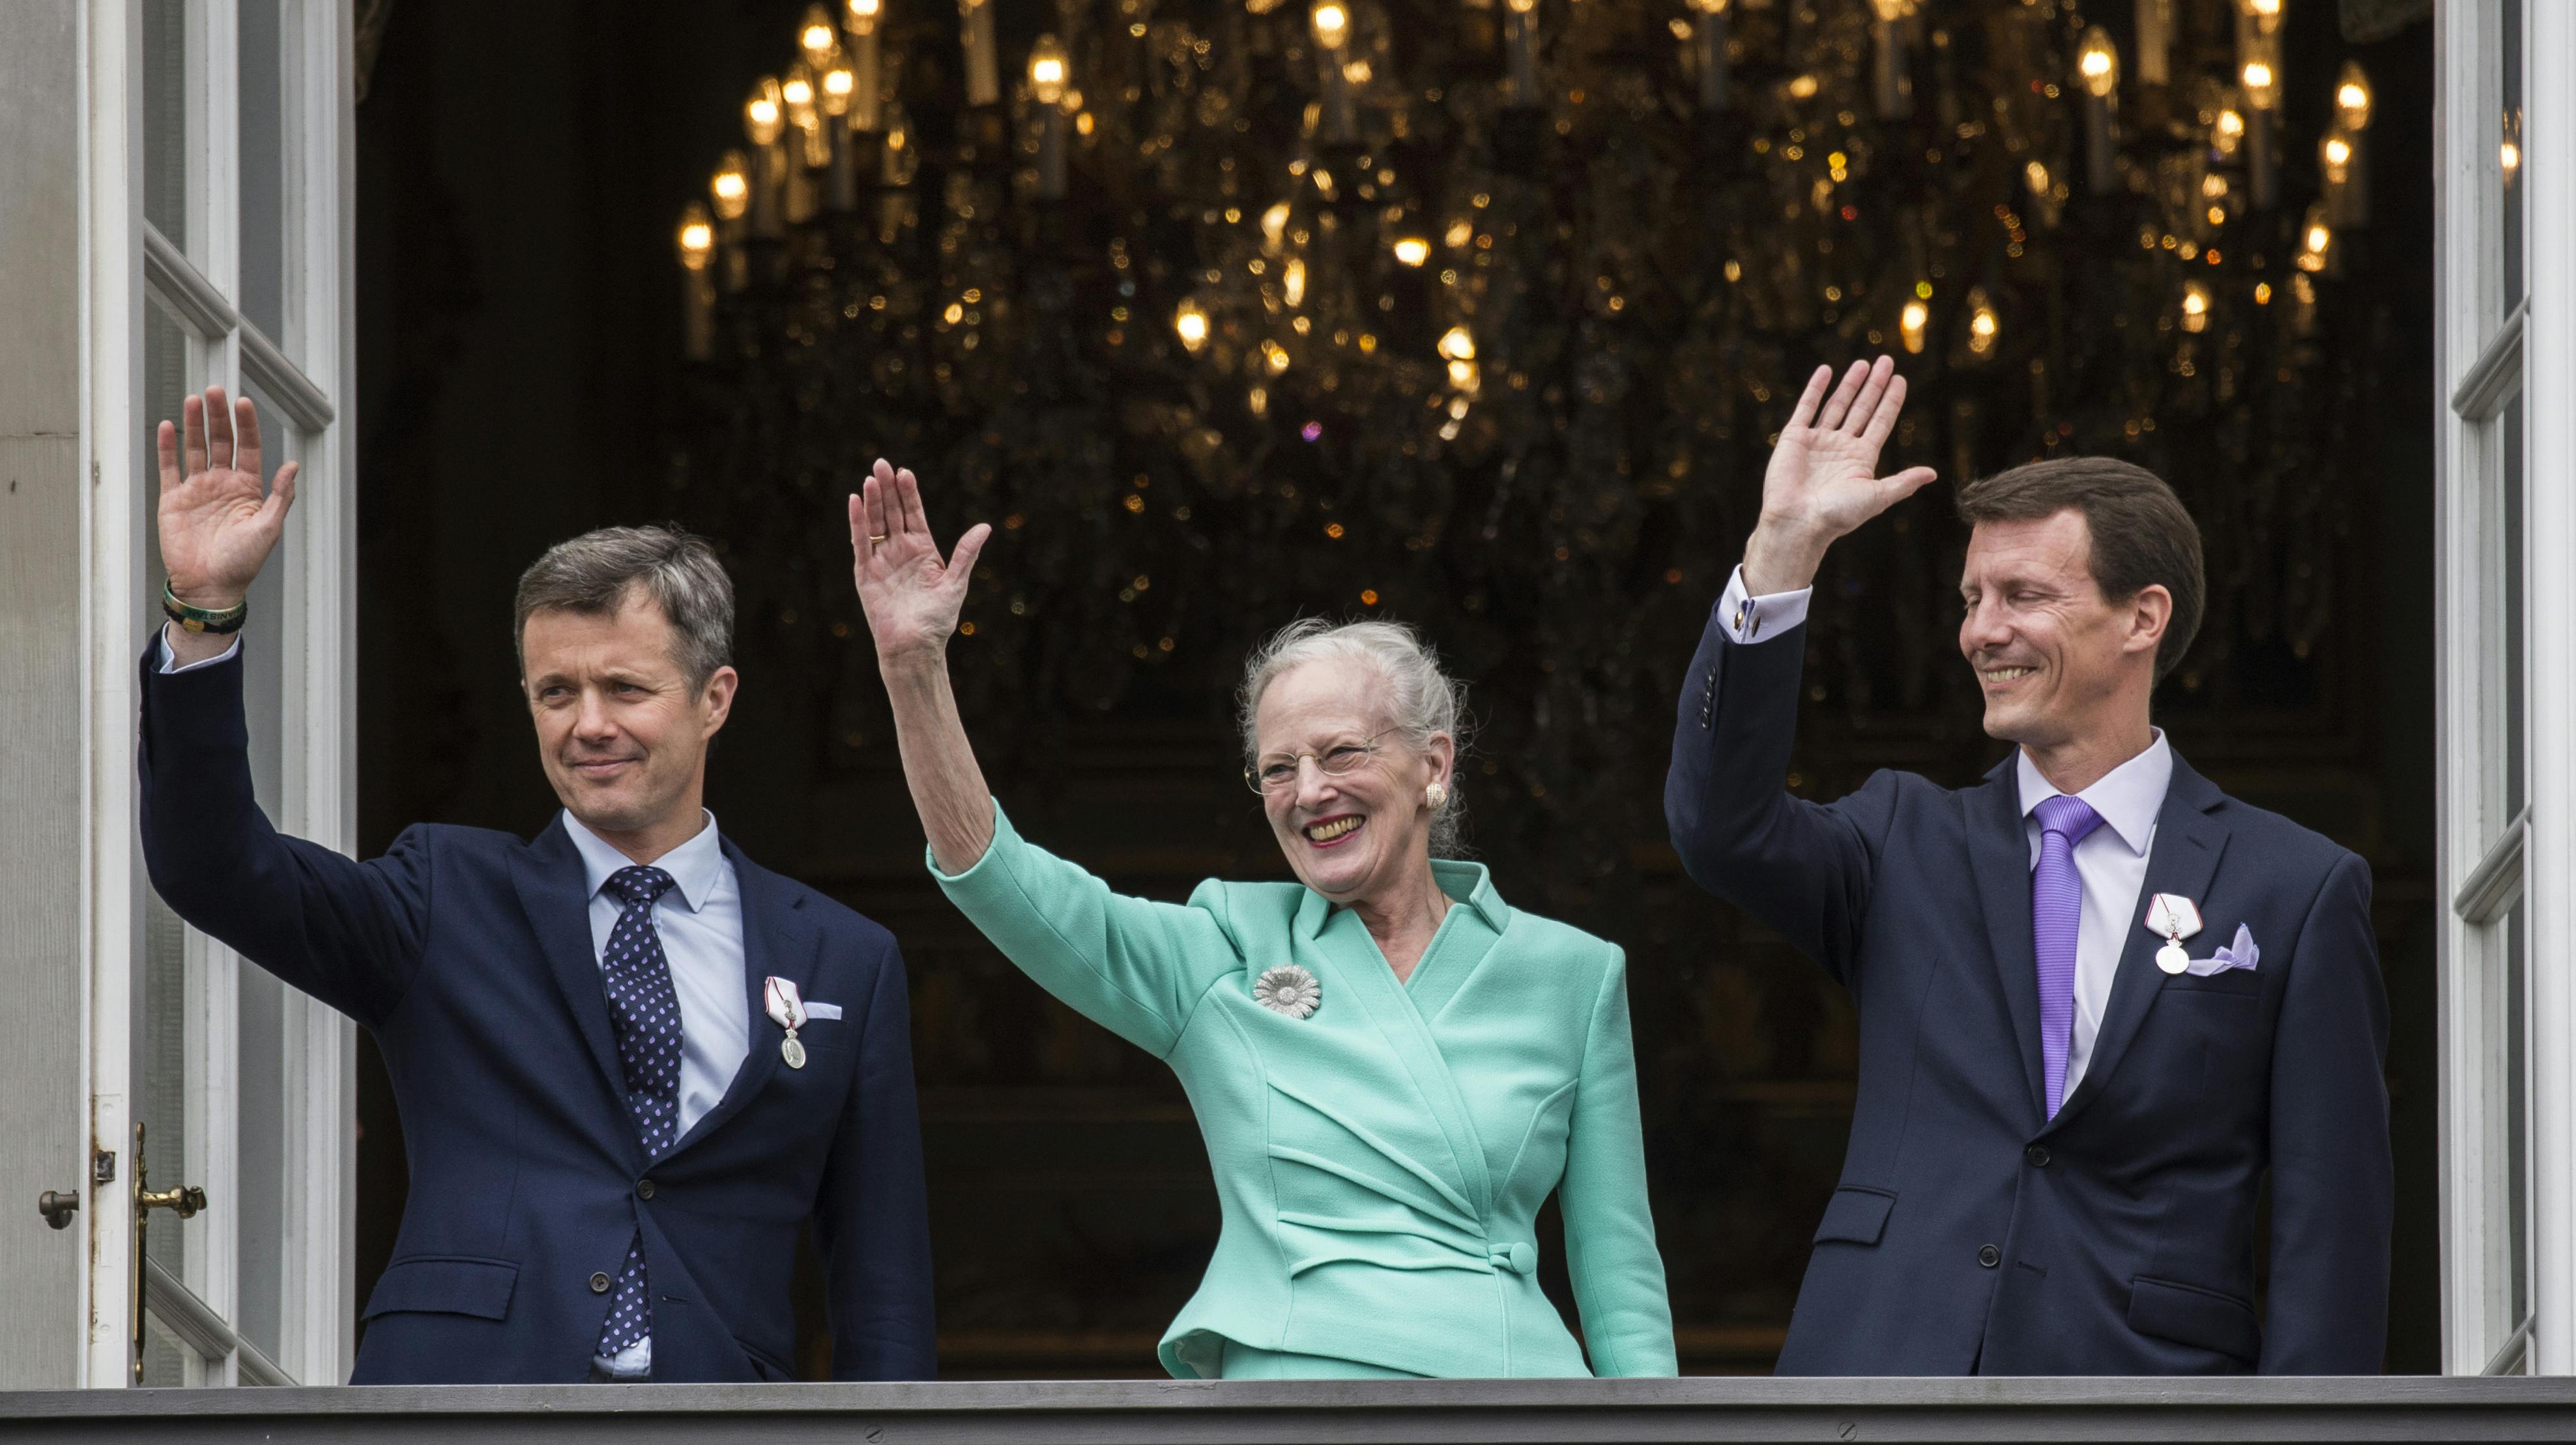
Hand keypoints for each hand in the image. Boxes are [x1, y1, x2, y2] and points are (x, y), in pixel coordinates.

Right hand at [157, 386, 298, 610]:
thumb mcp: (269, 528)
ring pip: (195, 448)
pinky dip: (168, 448)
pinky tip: (167, 427)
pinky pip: (169, 468)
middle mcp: (223, 484)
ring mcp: (198, 490)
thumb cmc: (242, 563)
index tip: (244, 403)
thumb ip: (281, 496)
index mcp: (248, 489)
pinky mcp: (173, 499)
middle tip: (215, 391)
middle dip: (218, 416)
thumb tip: (293, 466)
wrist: (210, 586)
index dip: (246, 426)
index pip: (248, 448)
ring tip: (193, 400)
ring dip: (194, 424)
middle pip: (221, 442)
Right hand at [849, 459, 990, 666]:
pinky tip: (856, 501)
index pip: (914, 515)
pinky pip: (860, 543)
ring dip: (873, 501)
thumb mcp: (956, 583)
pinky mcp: (866, 572)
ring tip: (871, 477)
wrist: (915, 646)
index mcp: (923, 551)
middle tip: (882, 463)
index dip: (909, 494)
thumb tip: (986, 527)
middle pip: (892, 513)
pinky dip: (857, 522)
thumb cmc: (937, 620)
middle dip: (888, 488)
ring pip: (875, 523)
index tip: (906, 472)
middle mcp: (901, 551)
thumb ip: (966, 554)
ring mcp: (882, 560)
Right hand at [1741, 356, 1936, 593]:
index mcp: (1861, 459)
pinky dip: (1815, 389)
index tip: (1900, 379)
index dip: (1891, 400)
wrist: (1797, 522)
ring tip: (1863, 363)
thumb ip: (1903, 482)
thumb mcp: (1877, 497)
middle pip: (1862, 408)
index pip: (1881, 422)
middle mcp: (1841, 447)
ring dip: (1850, 384)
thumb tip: (1933, 473)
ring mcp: (1817, 441)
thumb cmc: (1838, 515)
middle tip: (1886, 361)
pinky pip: (1806, 407)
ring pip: (1837, 405)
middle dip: (1874, 385)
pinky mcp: (1794, 438)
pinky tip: (1826, 371)